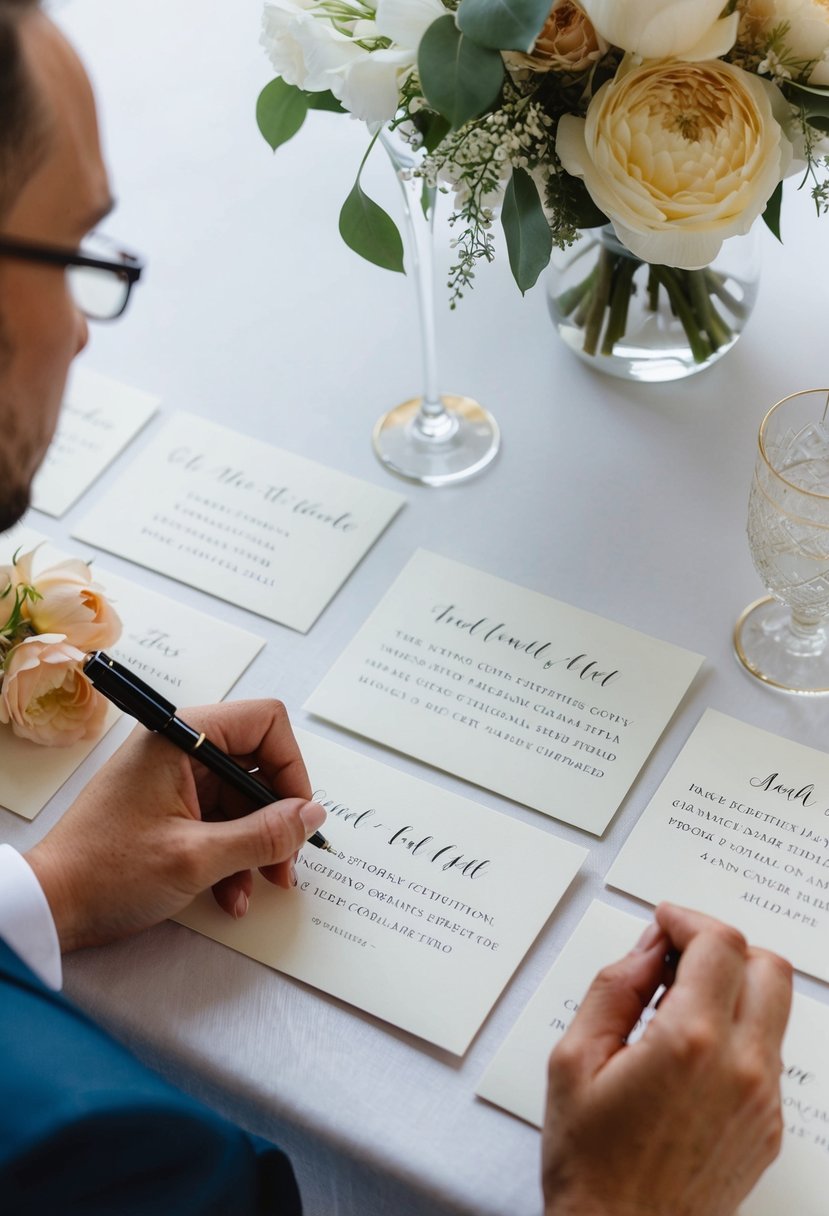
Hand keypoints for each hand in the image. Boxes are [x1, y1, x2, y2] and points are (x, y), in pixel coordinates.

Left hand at [25, 699, 325, 952]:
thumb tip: (311, 815)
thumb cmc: (108, 873)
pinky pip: (221, 824)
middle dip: (277, 818)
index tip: (296, 815)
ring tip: (259, 888)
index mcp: (180, 738)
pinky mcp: (171, 811)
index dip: (291, 767)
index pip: (265, 722)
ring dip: (257, 847)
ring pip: (244, 801)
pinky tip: (230, 896)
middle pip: (259, 766)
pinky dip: (233, 858)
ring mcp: (175, 781)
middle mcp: (180, 751)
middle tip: (285, 863)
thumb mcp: (196, 858)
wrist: (51, 908)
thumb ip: (262, 835)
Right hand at [542, 903, 791, 1215]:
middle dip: (722, 944)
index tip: (663, 923)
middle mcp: (741, 1069)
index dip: (688, 920)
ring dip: (732, 986)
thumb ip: (614, 989)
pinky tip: (688, 1049)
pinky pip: (767, 1053)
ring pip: (773, 1008)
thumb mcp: (573, 1060)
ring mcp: (763, 1100)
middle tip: (677, 953)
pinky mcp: (769, 1126)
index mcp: (689, 1044)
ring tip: (675, 1004)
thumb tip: (647, 949)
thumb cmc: (591, 1165)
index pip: (720, 944)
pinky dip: (736, 1030)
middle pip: (768, 966)